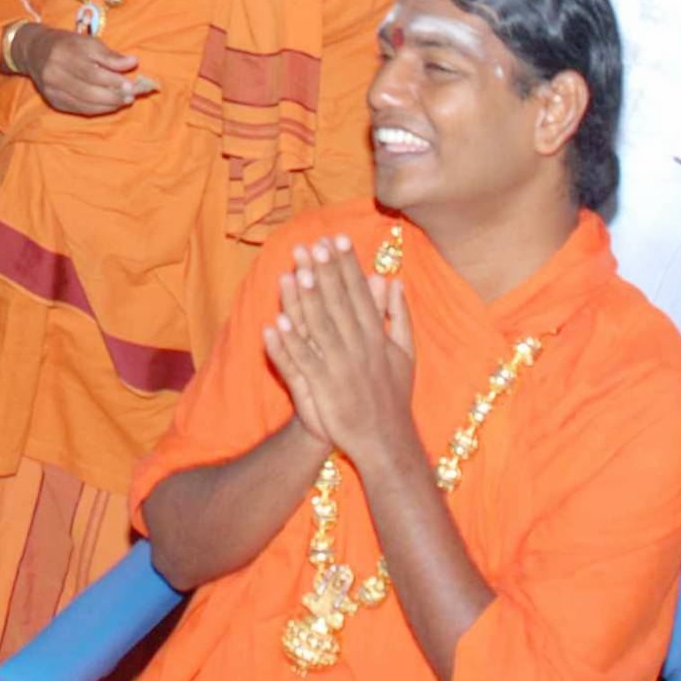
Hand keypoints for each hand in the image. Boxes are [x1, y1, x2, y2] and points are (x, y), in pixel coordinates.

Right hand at [11, 22, 150, 115]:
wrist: (35, 51)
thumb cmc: (68, 45)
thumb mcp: (88, 42)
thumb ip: (110, 55)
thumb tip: (133, 62)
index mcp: (65, 53)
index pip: (91, 71)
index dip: (112, 80)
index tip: (131, 83)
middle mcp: (55, 72)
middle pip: (87, 90)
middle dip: (112, 96)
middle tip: (131, 96)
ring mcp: (52, 89)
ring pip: (83, 103)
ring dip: (107, 105)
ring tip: (124, 101)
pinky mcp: (52, 100)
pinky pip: (78, 109)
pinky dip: (97, 109)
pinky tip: (110, 105)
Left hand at [264, 234, 418, 474]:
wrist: (386, 440)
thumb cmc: (394, 395)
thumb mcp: (405, 352)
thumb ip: (398, 315)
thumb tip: (394, 281)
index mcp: (377, 335)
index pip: (359, 293)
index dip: (346, 266)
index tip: (334, 239)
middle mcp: (360, 346)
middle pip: (338, 304)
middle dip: (324, 273)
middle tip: (311, 245)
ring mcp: (341, 367)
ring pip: (320, 327)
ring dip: (306, 301)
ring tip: (294, 272)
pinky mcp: (324, 388)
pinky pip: (303, 362)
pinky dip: (290, 344)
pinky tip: (275, 324)